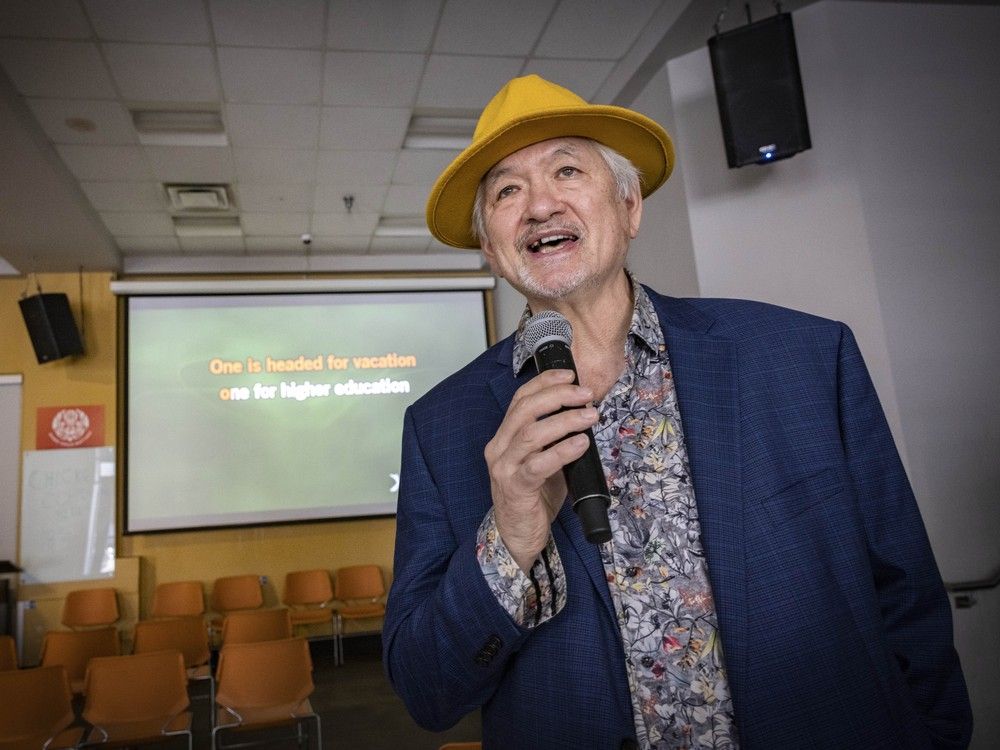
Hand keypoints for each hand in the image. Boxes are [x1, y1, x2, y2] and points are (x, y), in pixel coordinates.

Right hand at [484, 369, 598, 571]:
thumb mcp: (542, 461)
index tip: (569, 374)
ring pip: (532, 433)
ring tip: (590, 417)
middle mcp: (499, 448)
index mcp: (504, 437)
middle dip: (558, 396)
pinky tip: (580, 443)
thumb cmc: (533, 497)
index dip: (544, 382)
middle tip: (585, 394)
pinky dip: (562, 450)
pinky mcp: (515, 488)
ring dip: (565, 421)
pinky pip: (538, 464)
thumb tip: (583, 415)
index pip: (520, 399)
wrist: (517, 537)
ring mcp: (504, 468)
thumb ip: (554, 439)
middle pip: (524, 410)